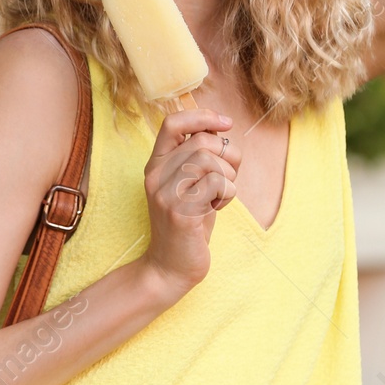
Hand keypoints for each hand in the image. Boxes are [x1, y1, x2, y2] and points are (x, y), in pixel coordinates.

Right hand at [140, 108, 241, 293]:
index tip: (225, 124)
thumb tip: (220, 128)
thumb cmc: (188, 224)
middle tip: (228, 178)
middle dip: (228, 156)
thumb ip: (197, 159)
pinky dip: (228, 192)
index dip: (202, 116)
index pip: (172, 123)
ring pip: (209, 159)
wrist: (170, 268)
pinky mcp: (180, 212)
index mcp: (156, 164)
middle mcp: (155, 175)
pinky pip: (217, 182)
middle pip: (201, 141)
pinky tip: (219, 206)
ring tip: (221, 195)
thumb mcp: (189, 185)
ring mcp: (165, 193)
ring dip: (229, 176)